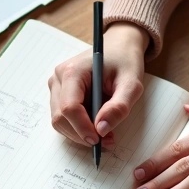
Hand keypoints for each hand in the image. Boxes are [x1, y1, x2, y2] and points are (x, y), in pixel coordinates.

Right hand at [48, 22, 148, 148]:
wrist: (119, 47)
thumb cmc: (125, 61)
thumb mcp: (131, 83)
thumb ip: (119, 107)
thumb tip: (102, 130)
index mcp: (72, 71)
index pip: (69, 107)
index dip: (82, 128)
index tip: (99, 139)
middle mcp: (59, 78)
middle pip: (60, 118)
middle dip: (82, 134)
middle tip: (107, 141)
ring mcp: (57, 86)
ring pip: (59, 121)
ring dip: (80, 133)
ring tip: (105, 134)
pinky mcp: (59, 93)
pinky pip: (64, 118)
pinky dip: (78, 127)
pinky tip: (97, 124)